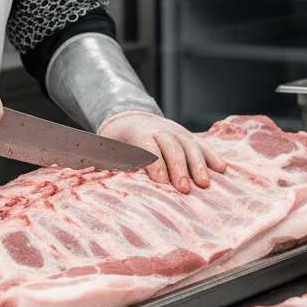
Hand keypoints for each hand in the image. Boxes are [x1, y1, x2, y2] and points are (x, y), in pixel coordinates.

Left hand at [96, 110, 226, 192]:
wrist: (130, 117)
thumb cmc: (115, 142)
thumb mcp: (104, 148)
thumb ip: (101, 162)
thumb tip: (83, 177)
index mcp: (136, 133)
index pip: (147, 147)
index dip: (154, 163)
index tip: (160, 182)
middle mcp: (159, 130)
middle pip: (171, 147)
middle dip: (178, 168)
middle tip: (183, 189)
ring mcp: (176, 131)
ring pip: (190, 145)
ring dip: (199, 165)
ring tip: (205, 184)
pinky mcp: (189, 136)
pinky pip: (203, 145)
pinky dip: (213, 156)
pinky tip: (222, 170)